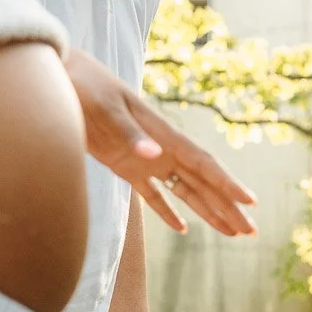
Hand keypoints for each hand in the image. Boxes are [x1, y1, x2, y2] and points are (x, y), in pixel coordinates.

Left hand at [63, 49, 256, 238]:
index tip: (248, 202)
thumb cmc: (84, 87)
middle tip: (250, 230)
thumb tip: (154, 155)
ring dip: (208, 212)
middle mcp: (161, 148)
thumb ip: (128, 133)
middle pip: (202, 183)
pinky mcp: (125, 167)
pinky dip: (168, 212)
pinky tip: (184, 229)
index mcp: (162, 133)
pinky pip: (153, 195)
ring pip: (185, 191)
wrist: (61, 78)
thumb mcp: (105, 108)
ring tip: (231, 233)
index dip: (226, 184)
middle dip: (227, 206)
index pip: (202, 163)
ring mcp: (146, 159)